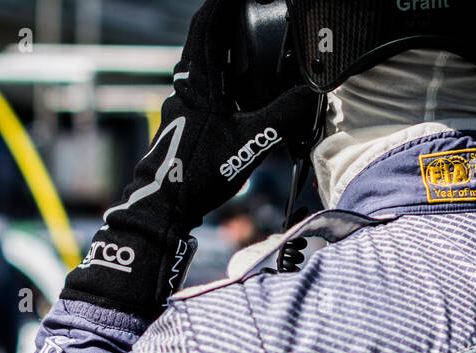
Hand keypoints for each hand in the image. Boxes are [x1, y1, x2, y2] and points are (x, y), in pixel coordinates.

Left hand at [62, 0, 319, 319]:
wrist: (162, 209)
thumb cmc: (197, 174)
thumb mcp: (251, 142)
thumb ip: (284, 115)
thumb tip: (313, 93)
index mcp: (198, 82)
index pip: (208, 25)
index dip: (225, 3)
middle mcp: (185, 87)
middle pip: (203, 39)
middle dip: (226, 20)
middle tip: (250, 12)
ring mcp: (181, 105)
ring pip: (202, 64)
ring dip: (223, 49)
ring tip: (250, 43)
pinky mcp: (183, 123)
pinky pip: (204, 87)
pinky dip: (222, 78)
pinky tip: (239, 91)